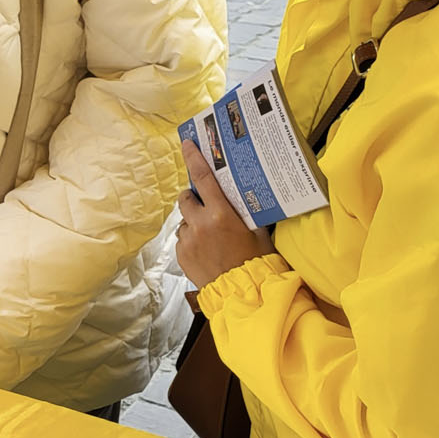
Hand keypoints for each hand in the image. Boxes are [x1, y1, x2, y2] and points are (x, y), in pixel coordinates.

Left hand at [175, 140, 275, 288]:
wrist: (243, 293)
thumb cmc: (256, 260)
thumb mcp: (257, 231)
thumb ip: (245, 212)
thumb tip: (244, 196)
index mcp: (220, 213)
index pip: (203, 177)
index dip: (193, 158)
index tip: (186, 144)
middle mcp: (200, 223)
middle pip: (185, 197)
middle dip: (192, 197)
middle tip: (205, 204)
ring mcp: (188, 240)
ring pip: (184, 221)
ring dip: (193, 222)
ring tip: (211, 236)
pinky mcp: (181, 254)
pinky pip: (183, 239)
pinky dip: (192, 240)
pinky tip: (207, 250)